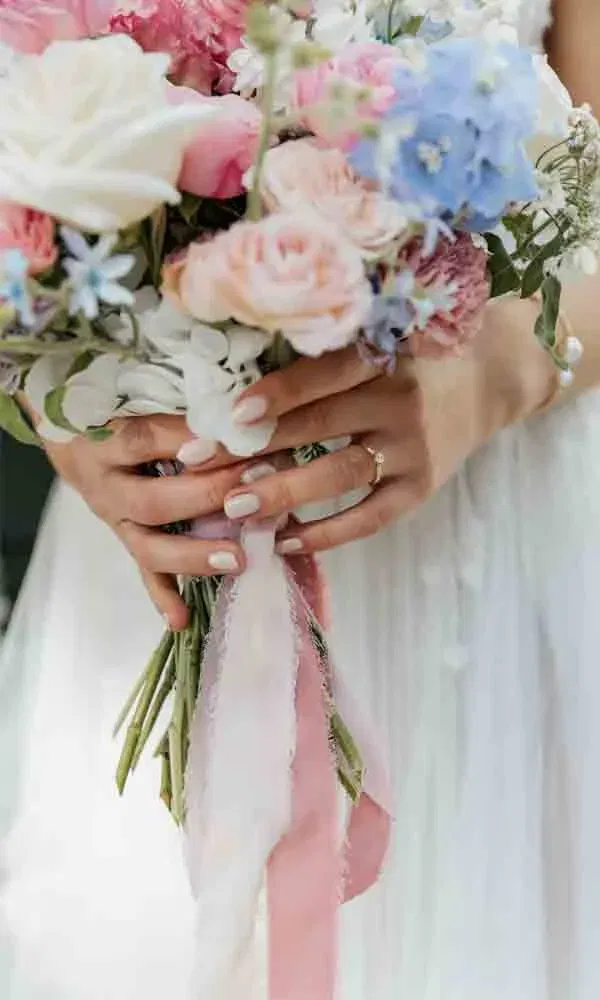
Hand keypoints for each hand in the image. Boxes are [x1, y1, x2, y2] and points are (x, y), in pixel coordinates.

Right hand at [42, 414, 251, 628]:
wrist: (68, 428)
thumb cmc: (115, 402)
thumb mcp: (134, 391)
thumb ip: (178, 400)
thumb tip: (241, 408)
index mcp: (107, 437)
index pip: (149, 438)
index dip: (192, 442)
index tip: (239, 441)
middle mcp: (106, 481)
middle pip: (151, 500)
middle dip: (205, 500)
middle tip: (251, 496)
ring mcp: (113, 515)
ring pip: (147, 545)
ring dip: (193, 555)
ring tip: (236, 560)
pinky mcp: (123, 536)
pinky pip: (142, 570)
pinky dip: (163, 595)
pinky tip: (183, 620)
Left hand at [216, 297, 556, 554]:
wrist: (489, 379)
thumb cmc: (413, 358)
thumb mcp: (380, 343)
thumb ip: (326, 363)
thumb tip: (242, 396)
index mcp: (383, 357)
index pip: (322, 375)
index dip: (276, 393)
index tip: (229, 413)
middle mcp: (400, 402)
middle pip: (319, 425)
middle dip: (257, 447)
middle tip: (203, 465)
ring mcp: (413, 449)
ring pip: (339, 474)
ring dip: (284, 491)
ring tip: (236, 507)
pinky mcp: (421, 488)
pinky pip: (369, 516)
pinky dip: (327, 532)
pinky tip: (286, 541)